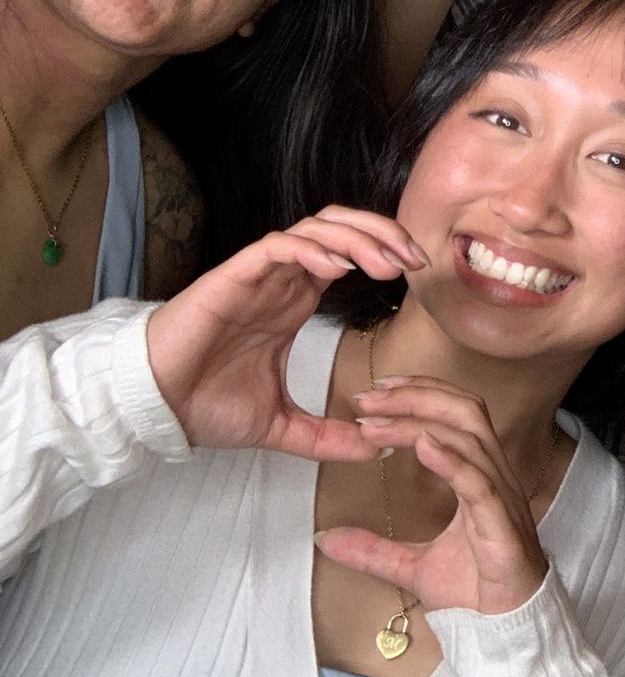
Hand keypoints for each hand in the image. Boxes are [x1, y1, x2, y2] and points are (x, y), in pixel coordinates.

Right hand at [144, 207, 425, 459]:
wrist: (154, 410)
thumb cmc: (205, 406)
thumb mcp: (281, 426)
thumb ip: (328, 437)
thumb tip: (378, 448)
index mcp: (295, 299)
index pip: (349, 253)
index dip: (385, 251)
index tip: (418, 271)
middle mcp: (281, 280)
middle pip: (341, 228)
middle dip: (382, 234)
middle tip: (414, 260)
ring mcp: (258, 275)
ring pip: (315, 229)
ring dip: (356, 238)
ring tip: (386, 262)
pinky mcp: (232, 278)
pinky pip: (277, 247)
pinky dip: (311, 249)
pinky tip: (336, 268)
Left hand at [319, 376, 552, 615]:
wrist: (502, 629)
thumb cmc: (474, 592)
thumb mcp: (410, 566)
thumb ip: (371, 549)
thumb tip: (327, 539)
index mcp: (479, 476)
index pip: (457, 415)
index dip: (422, 393)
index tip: (380, 388)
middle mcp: (493, 477)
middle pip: (464, 412)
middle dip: (417, 395)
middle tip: (369, 397)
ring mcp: (500, 497)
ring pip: (468, 438)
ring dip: (420, 422)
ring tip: (378, 420)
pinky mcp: (500, 524)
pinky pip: (477, 482)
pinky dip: (450, 460)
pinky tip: (422, 446)